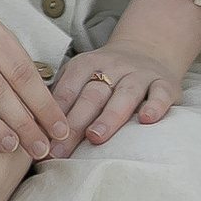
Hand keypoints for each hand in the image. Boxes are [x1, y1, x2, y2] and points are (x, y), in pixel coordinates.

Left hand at [52, 43, 189, 144]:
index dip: (54, 116)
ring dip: (109, 116)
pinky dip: (154, 106)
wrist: (148, 49)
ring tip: (96, 137)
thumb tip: (34, 132)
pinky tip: (147, 120)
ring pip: (124, 94)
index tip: (43, 142)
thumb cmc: (106, 75)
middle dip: (75, 124)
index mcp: (86, 64)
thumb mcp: (81, 76)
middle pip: (92, 95)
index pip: (68, 90)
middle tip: (61, 151)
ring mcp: (140, 74)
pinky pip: (160, 93)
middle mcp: (113, 66)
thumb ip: (63, 99)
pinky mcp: (165, 83)